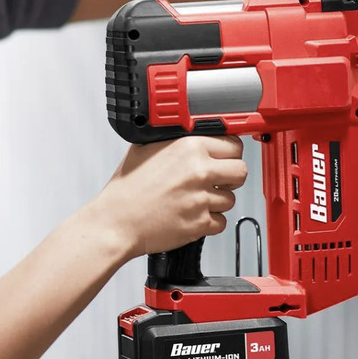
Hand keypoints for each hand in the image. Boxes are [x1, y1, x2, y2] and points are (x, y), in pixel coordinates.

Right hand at [94, 136, 247, 258]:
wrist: (116, 221)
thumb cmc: (127, 189)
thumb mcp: (146, 148)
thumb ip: (176, 141)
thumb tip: (194, 135)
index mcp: (189, 147)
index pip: (233, 145)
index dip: (229, 153)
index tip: (224, 158)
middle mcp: (199, 171)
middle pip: (240, 171)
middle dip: (230, 177)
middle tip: (217, 180)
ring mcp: (201, 198)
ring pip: (231, 199)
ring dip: (217, 201)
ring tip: (195, 200)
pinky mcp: (200, 223)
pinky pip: (220, 222)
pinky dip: (209, 222)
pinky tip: (192, 215)